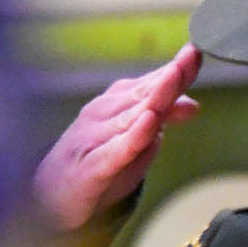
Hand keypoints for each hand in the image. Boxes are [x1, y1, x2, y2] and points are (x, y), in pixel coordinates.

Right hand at [31, 45, 200, 230]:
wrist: (49, 196)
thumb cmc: (97, 161)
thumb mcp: (135, 139)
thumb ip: (162, 119)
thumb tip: (194, 105)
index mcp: (116, 104)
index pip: (152, 83)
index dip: (177, 68)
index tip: (198, 50)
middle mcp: (104, 115)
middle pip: (144, 94)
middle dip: (170, 75)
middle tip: (192, 56)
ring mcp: (95, 139)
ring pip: (130, 116)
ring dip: (154, 95)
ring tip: (175, 76)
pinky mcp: (91, 168)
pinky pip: (115, 150)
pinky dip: (133, 136)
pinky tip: (148, 122)